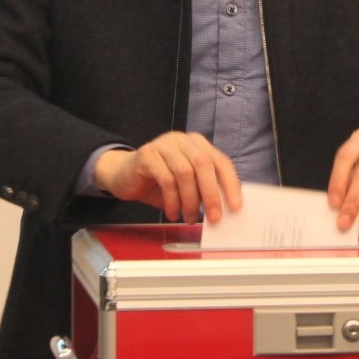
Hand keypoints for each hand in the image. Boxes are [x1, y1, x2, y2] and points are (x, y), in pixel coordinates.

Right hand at [93, 132, 243, 222]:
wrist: (123, 175)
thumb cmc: (158, 181)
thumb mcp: (186, 185)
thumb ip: (204, 189)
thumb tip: (224, 209)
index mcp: (197, 144)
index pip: (221, 161)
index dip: (230, 184)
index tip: (235, 205)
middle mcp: (182, 140)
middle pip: (204, 164)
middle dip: (211, 194)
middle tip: (214, 216)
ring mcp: (164, 145)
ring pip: (185, 173)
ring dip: (189, 201)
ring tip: (188, 218)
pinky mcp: (147, 154)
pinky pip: (165, 179)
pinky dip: (172, 200)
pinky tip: (171, 212)